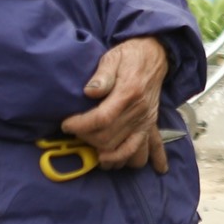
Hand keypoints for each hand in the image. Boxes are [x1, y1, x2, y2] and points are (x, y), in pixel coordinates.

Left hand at [60, 37, 170, 172]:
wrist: (154, 53)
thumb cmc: (129, 56)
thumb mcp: (112, 57)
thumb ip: (101, 75)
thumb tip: (89, 92)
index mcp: (128, 94)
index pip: (101, 119)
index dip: (80, 125)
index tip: (66, 124)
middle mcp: (140, 111)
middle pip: (110, 139)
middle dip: (89, 140)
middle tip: (76, 133)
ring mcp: (147, 120)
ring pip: (129, 150)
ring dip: (113, 157)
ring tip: (98, 156)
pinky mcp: (151, 124)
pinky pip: (156, 146)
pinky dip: (156, 159)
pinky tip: (157, 169)